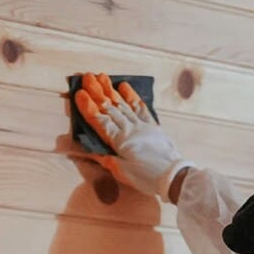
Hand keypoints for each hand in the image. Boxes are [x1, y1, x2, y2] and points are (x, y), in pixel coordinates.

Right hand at [74, 72, 188, 198]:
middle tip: (86, 77)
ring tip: (101, 76)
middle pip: (110, 108)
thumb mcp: (123, 173)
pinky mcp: (152, 125)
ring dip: (110, 90)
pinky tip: (124, 86)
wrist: (173, 175)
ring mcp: (141, 125)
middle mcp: (129, 128)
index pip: (100, 120)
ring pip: (122, 104)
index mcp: (120, 140)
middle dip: (97, 91)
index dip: (89, 107)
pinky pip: (140, 107)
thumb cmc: (146, 177)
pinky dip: (132, 96)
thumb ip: (107, 160)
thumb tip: (92, 152)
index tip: (80, 93)